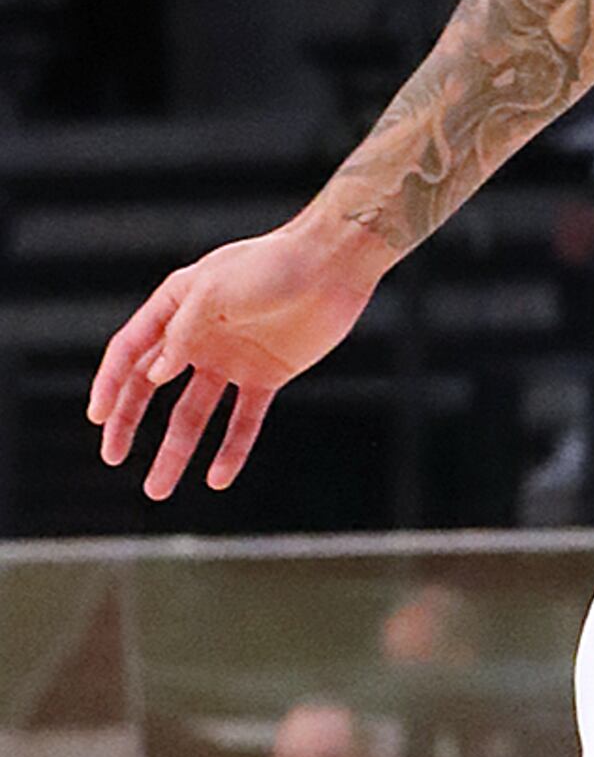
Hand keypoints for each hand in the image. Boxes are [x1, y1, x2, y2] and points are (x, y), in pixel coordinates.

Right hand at [90, 212, 390, 500]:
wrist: (332, 266)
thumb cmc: (271, 266)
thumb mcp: (214, 292)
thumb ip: (181, 334)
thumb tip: (153, 376)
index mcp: (175, 306)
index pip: (130, 350)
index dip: (111, 384)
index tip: (98, 418)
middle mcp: (197, 336)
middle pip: (151, 386)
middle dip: (129, 422)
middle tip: (112, 457)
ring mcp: (231, 358)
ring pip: (193, 413)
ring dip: (176, 450)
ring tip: (157, 490)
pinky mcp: (267, 375)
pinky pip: (244, 420)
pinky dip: (231, 449)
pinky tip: (217, 480)